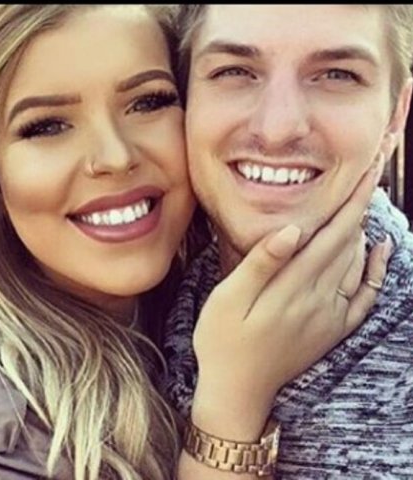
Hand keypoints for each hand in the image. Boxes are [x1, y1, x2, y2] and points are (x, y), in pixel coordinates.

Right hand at [191, 159, 391, 439]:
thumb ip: (260, 264)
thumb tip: (291, 229)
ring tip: (365, 199)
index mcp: (292, 286)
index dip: (349, 201)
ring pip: (358, 264)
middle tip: (369, 173)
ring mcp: (329, 316)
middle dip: (360, 206)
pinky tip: (380, 252)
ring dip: (364, 230)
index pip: (331, 234)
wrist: (238, 390)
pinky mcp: (331, 329)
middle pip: (349, 244)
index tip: (365, 169)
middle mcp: (318, 299)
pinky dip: (378, 272)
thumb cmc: (222, 340)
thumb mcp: (227, 299)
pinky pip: (365, 296)